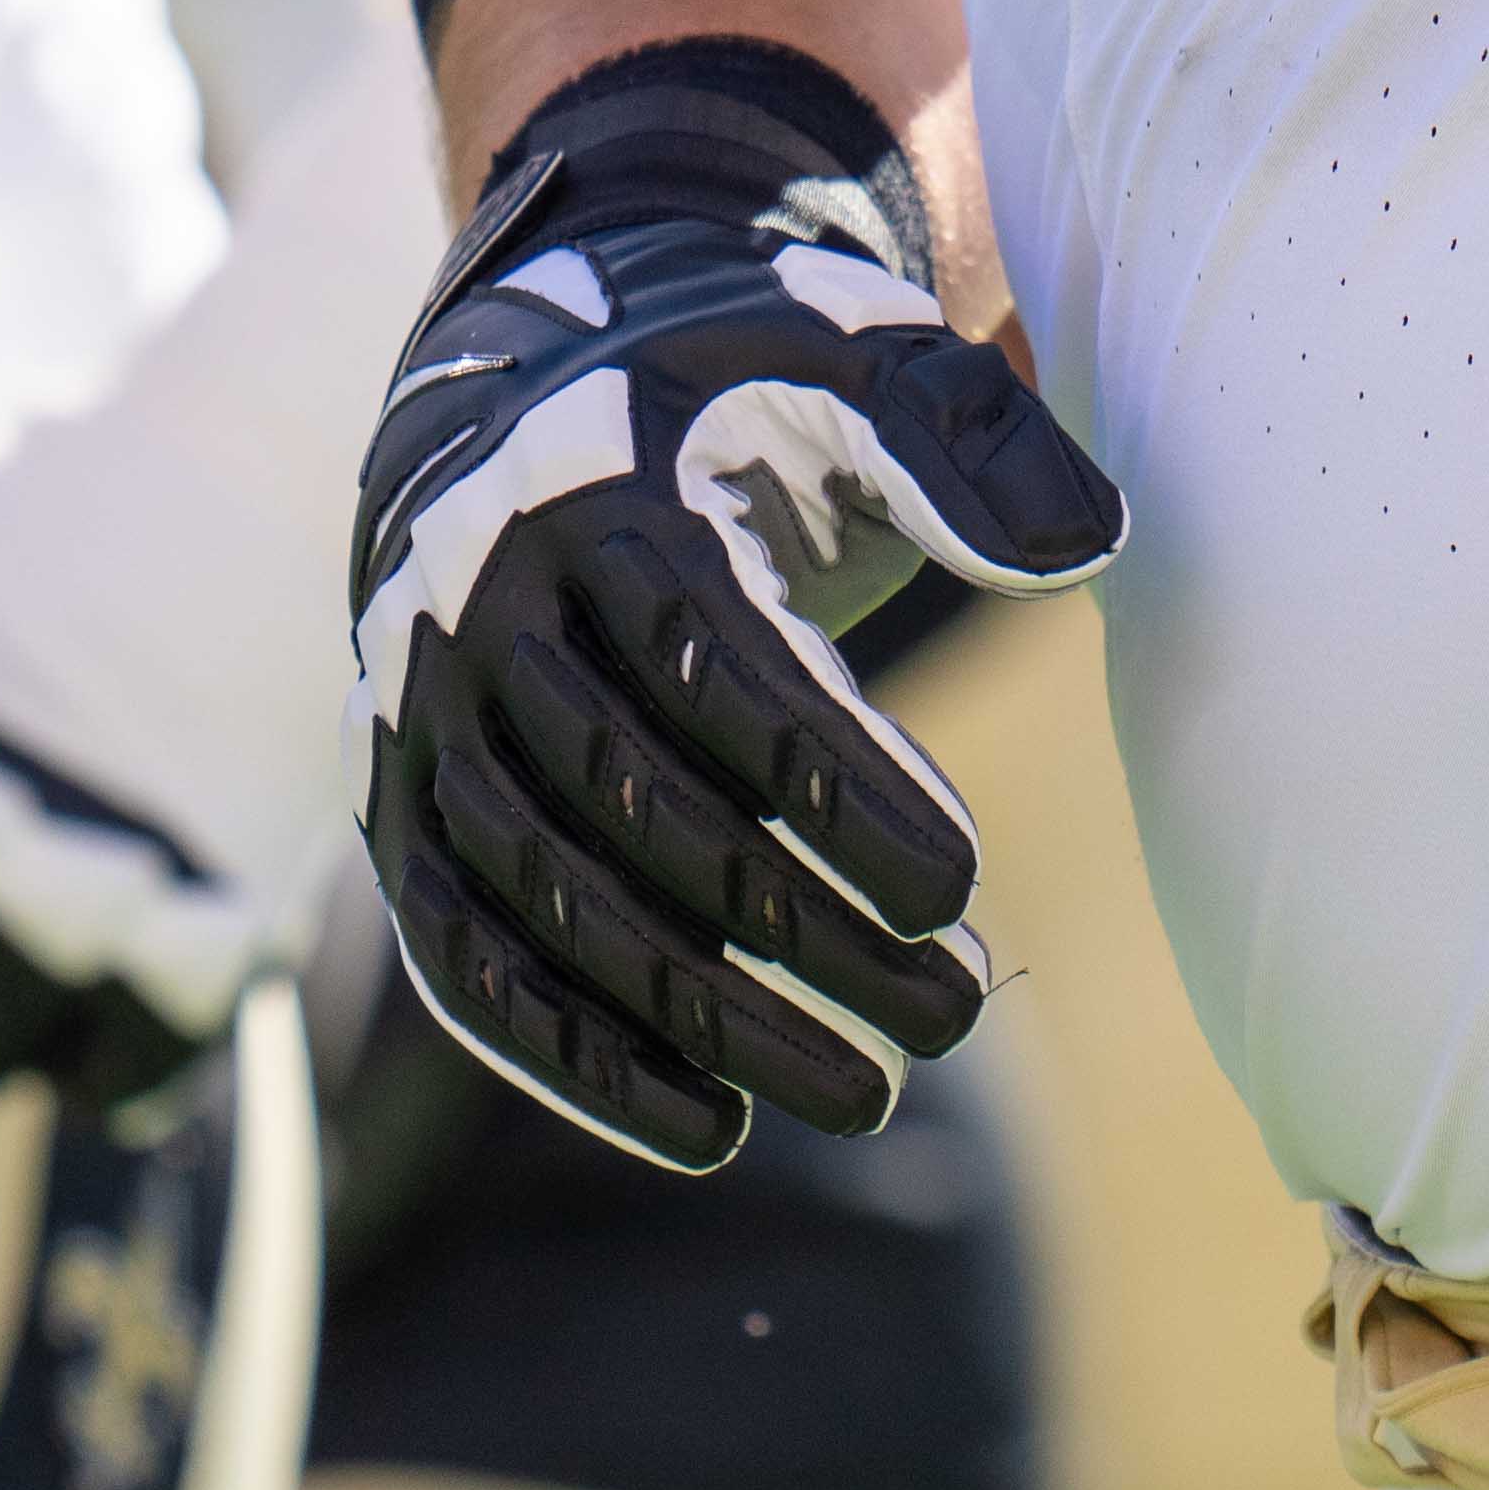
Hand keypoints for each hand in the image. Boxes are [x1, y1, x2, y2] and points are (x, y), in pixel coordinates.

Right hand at [348, 56, 1116, 1172]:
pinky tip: (708, 1128)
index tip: (961, 888)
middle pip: (642, 807)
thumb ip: (968, 446)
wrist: (534, 383)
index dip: (837, 786)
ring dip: (701, 1021)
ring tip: (862, 1095)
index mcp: (602, 499)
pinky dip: (571, 1058)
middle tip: (951, 1013)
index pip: (719, 668)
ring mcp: (426, 721)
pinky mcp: (401, 807)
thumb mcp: (856, 361)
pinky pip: (465, 955)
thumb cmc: (738, 387)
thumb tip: (1087, 546)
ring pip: (553, 902)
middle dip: (799, 929)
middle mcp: (487, 615)